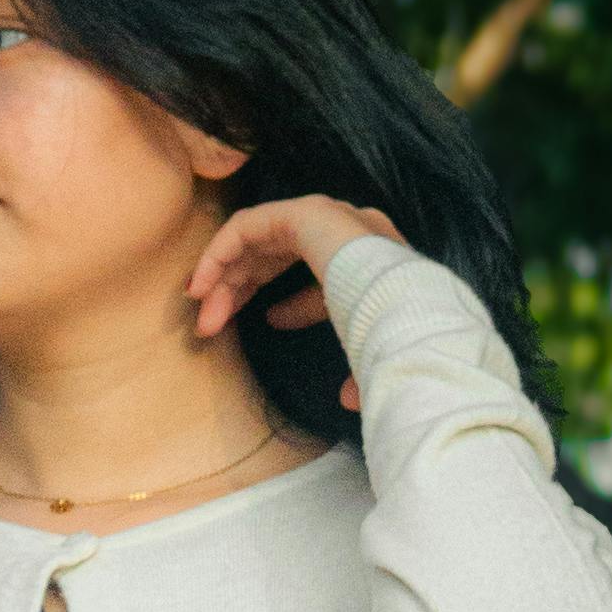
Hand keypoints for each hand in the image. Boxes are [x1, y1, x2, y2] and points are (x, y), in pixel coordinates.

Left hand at [184, 195, 401, 412]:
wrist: (411, 313)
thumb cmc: (402, 341)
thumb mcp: (374, 359)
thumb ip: (358, 370)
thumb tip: (348, 399)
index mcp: (374, 262)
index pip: (322, 274)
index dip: (291, 304)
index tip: (267, 325)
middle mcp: (353, 231)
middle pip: (280, 255)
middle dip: (244, 290)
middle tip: (214, 325)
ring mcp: (330, 216)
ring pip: (259, 241)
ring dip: (225, 275)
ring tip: (200, 311)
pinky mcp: (302, 213)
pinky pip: (246, 226)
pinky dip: (219, 253)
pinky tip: (201, 287)